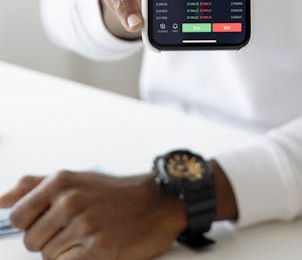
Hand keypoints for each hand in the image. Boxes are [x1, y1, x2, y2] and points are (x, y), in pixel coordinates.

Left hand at [0, 171, 185, 258]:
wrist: (156, 202)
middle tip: (76, 229)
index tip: (50, 221)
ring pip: (49, 257)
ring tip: (90, 237)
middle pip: (31, 241)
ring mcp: (84, 225)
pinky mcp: (98, 250)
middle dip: (50, 241)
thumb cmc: (112, 193)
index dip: (31, 224)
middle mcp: (69, 200)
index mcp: (60, 181)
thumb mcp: (74, 179)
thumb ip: (34, 186)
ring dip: (66, 253)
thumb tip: (0, 200)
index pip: (17, 216)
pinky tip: (95, 249)